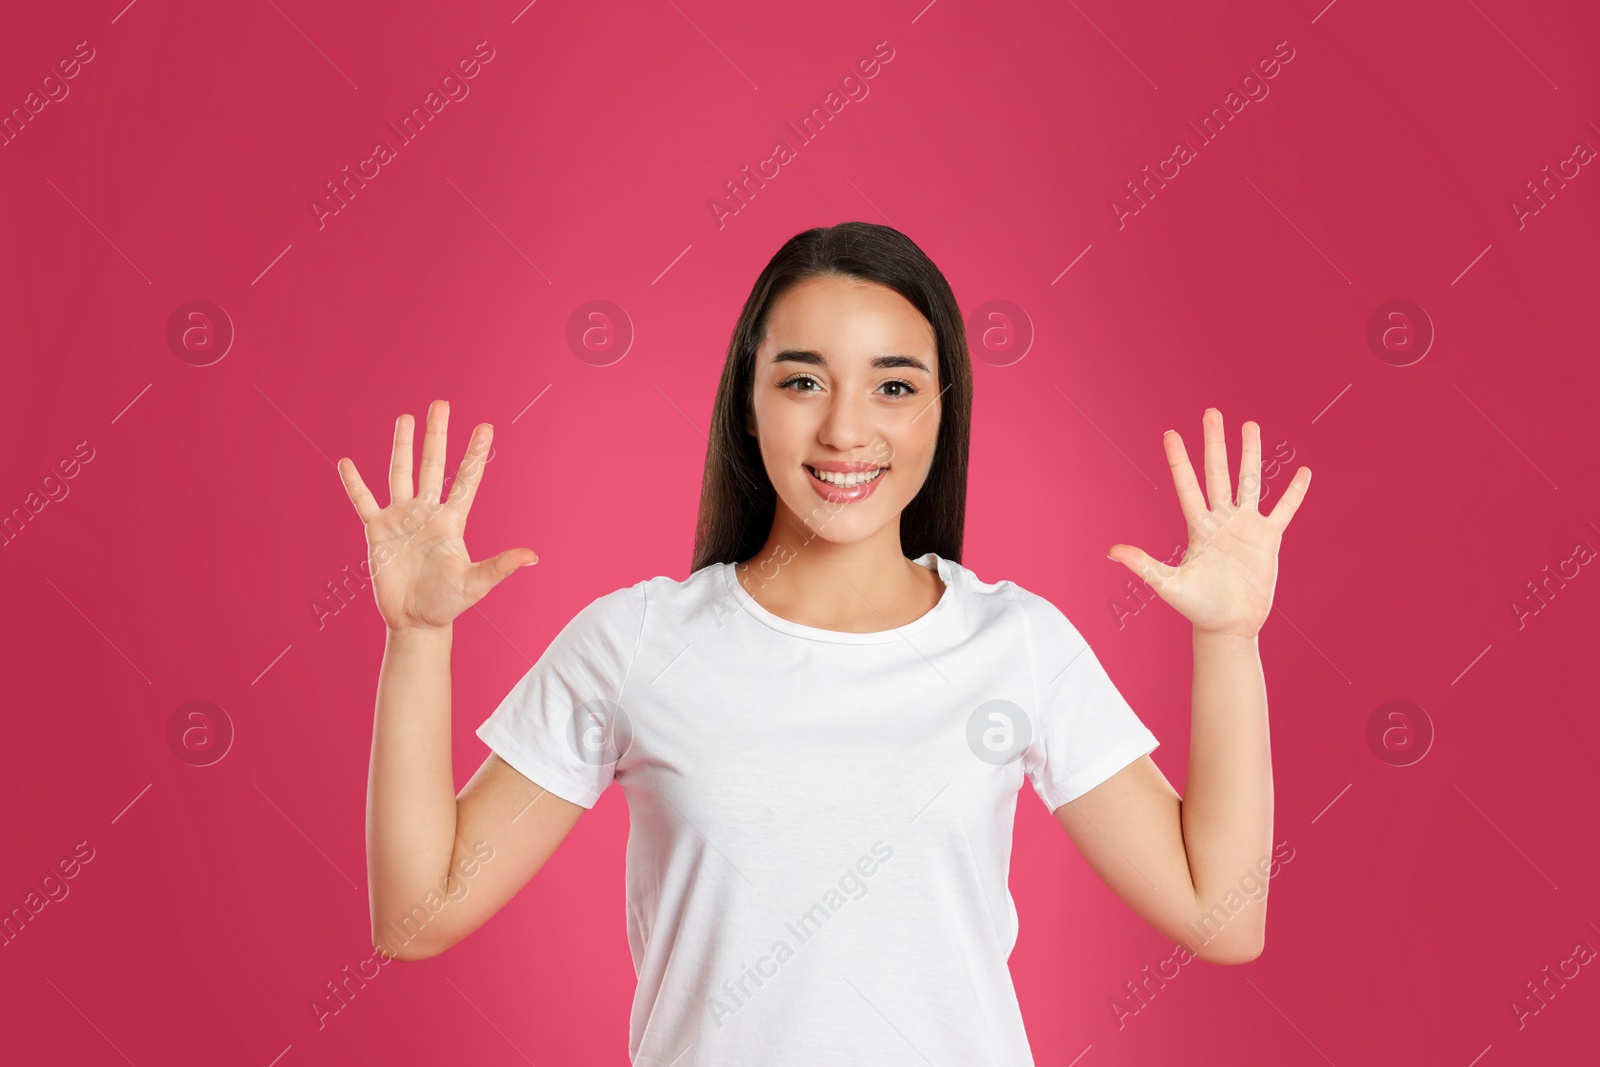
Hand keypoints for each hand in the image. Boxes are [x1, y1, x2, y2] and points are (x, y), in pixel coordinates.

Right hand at [337, 399, 536, 632]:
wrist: (414, 622)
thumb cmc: (447, 603)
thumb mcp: (475, 583)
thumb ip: (500, 567)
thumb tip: (533, 557)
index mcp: (452, 521)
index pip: (467, 479)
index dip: (475, 454)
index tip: (485, 427)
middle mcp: (427, 513)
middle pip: (432, 465)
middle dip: (437, 435)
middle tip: (441, 404)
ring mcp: (401, 519)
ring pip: (400, 473)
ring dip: (402, 446)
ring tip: (405, 418)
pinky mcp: (377, 532)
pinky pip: (364, 502)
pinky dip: (355, 484)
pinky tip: (346, 463)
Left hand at [1108, 409, 1309, 637]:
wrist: (1229, 626)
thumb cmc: (1197, 607)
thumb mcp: (1168, 584)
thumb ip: (1143, 564)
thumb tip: (1111, 551)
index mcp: (1198, 527)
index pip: (1187, 485)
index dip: (1179, 460)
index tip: (1170, 434)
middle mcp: (1221, 520)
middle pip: (1217, 473)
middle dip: (1214, 443)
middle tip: (1211, 413)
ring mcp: (1246, 527)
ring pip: (1250, 481)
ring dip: (1250, 454)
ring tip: (1250, 425)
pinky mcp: (1268, 539)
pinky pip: (1284, 510)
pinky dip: (1293, 493)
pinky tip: (1303, 472)